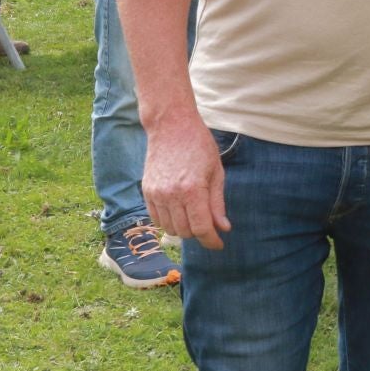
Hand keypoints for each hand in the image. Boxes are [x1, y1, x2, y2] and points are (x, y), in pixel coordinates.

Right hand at [142, 118, 230, 249]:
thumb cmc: (199, 145)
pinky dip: (168, 221)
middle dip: (199, 233)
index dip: (211, 241)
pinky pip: (156, 218)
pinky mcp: (146, 191)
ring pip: (170, 228)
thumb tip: (223, 228)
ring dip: (183, 229)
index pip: (201, 228)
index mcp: (192, 190)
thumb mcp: (216, 172)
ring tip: (194, 216)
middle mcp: (171, 195)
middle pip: (185, 232)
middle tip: (209, 225)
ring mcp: (156, 194)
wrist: (171, 126)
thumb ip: (217, 203)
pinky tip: (179, 211)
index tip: (219, 244)